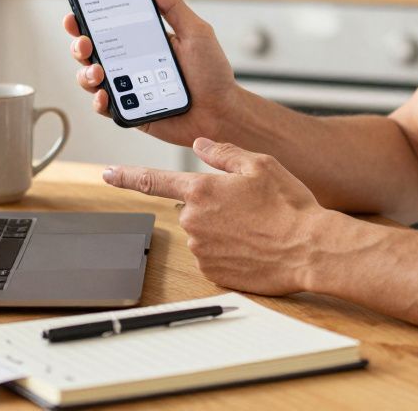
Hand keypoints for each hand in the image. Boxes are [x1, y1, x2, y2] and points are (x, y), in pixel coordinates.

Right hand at [63, 0, 241, 145]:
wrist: (222, 112)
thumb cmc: (212, 74)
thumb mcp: (196, 33)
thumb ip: (173, 7)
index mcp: (141, 41)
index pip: (106, 25)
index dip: (85, 17)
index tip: (75, 10)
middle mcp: (129, 63)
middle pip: (90, 51)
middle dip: (79, 44)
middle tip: (84, 42)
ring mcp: (126, 87)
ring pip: (90, 78)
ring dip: (85, 73)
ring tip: (98, 71)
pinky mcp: (129, 111)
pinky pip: (104, 106)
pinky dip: (98, 101)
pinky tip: (105, 95)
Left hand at [103, 137, 327, 295]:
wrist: (310, 249)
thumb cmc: (289, 206)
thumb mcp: (260, 164)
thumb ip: (223, 152)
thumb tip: (201, 145)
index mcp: (200, 189)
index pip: (152, 180)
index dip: (126, 175)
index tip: (107, 173)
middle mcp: (194, 220)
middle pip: (191, 207)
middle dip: (211, 205)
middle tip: (248, 207)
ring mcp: (201, 249)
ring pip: (202, 232)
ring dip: (221, 228)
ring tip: (256, 228)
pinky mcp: (213, 272)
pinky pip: (213, 256)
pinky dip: (228, 250)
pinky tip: (253, 246)